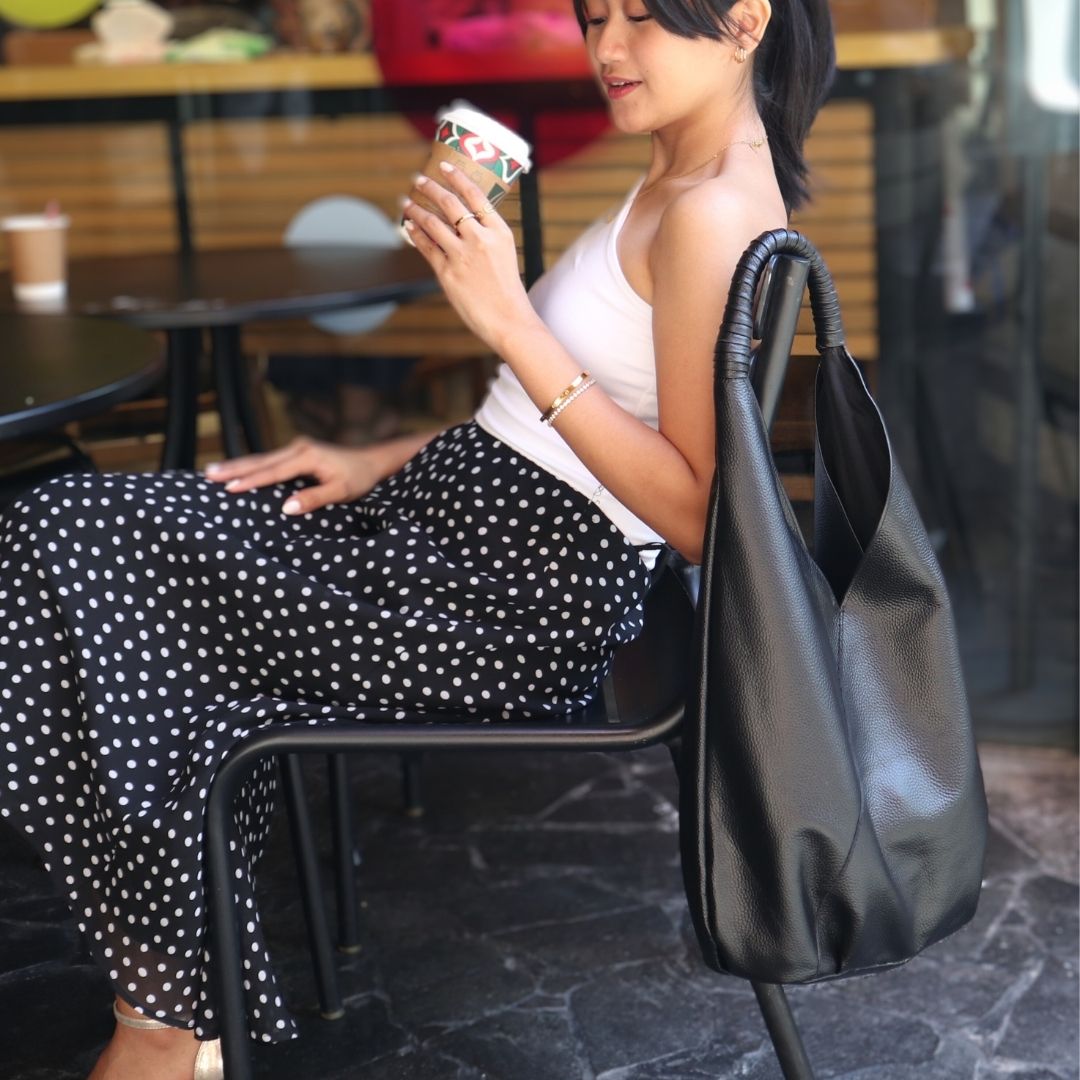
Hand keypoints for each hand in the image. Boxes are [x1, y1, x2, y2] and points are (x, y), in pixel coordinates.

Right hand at [203, 436, 382, 514]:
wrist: (370, 462)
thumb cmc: (358, 479)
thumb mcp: (341, 491)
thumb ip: (315, 498)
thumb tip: (286, 508)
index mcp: (307, 456)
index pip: (274, 471)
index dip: (251, 480)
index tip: (230, 488)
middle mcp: (298, 448)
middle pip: (261, 460)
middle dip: (234, 469)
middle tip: (208, 476)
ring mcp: (296, 448)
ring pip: (261, 458)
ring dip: (237, 465)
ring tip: (212, 472)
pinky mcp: (296, 452)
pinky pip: (268, 460)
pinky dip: (250, 465)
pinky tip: (235, 470)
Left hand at [402, 163, 542, 352]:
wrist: (508, 319)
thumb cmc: (507, 291)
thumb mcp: (504, 254)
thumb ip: (485, 236)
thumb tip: (458, 222)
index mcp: (499, 231)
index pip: (475, 195)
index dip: (457, 177)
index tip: (443, 167)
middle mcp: (480, 238)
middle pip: (450, 203)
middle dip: (431, 188)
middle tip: (418, 180)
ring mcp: (462, 255)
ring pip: (432, 222)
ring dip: (416, 209)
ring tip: (406, 202)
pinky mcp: (447, 273)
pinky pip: (426, 247)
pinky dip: (415, 234)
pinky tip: (408, 227)